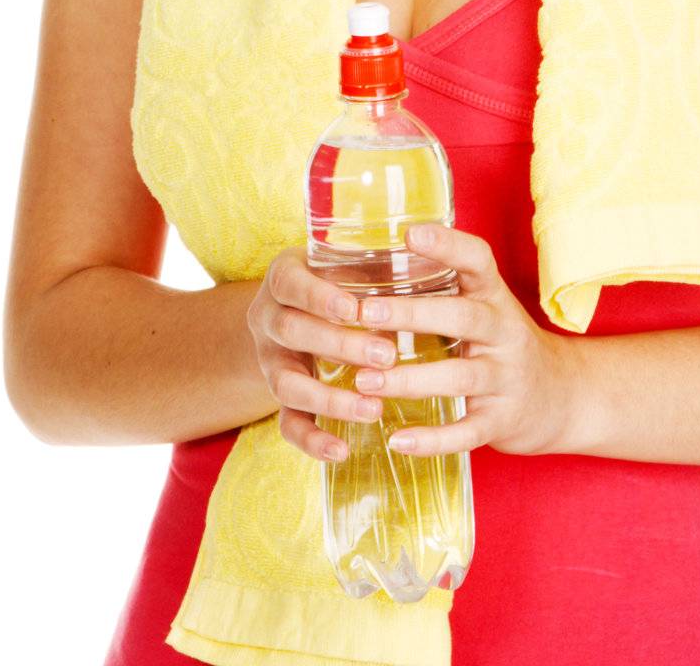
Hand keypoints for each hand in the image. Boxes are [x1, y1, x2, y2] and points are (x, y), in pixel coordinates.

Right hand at [246, 245, 399, 461]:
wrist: (296, 309)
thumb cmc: (338, 277)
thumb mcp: (347, 259)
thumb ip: (374, 259)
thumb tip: (431, 248)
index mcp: (283, 278)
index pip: (291, 284)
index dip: (319, 298)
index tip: (355, 309)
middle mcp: (269, 319)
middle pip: (292, 331)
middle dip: (339, 345)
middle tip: (386, 355)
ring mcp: (270, 361)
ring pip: (286, 384)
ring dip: (330, 398)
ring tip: (374, 408)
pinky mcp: (279, 397)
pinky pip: (287, 423)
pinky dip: (312, 440)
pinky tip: (342, 451)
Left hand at [349, 223, 572, 458]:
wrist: (563, 396)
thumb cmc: (503, 344)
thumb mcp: (485, 308)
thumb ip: (444, 291)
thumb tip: (370, 268)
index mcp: (494, 297)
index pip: (477, 260)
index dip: (447, 245)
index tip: (409, 234)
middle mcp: (504, 332)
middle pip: (462, 317)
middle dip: (412, 314)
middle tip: (365, 313)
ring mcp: (506, 377)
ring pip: (460, 376)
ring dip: (410, 379)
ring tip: (364, 381)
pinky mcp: (503, 420)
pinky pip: (468, 431)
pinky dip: (433, 438)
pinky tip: (398, 440)